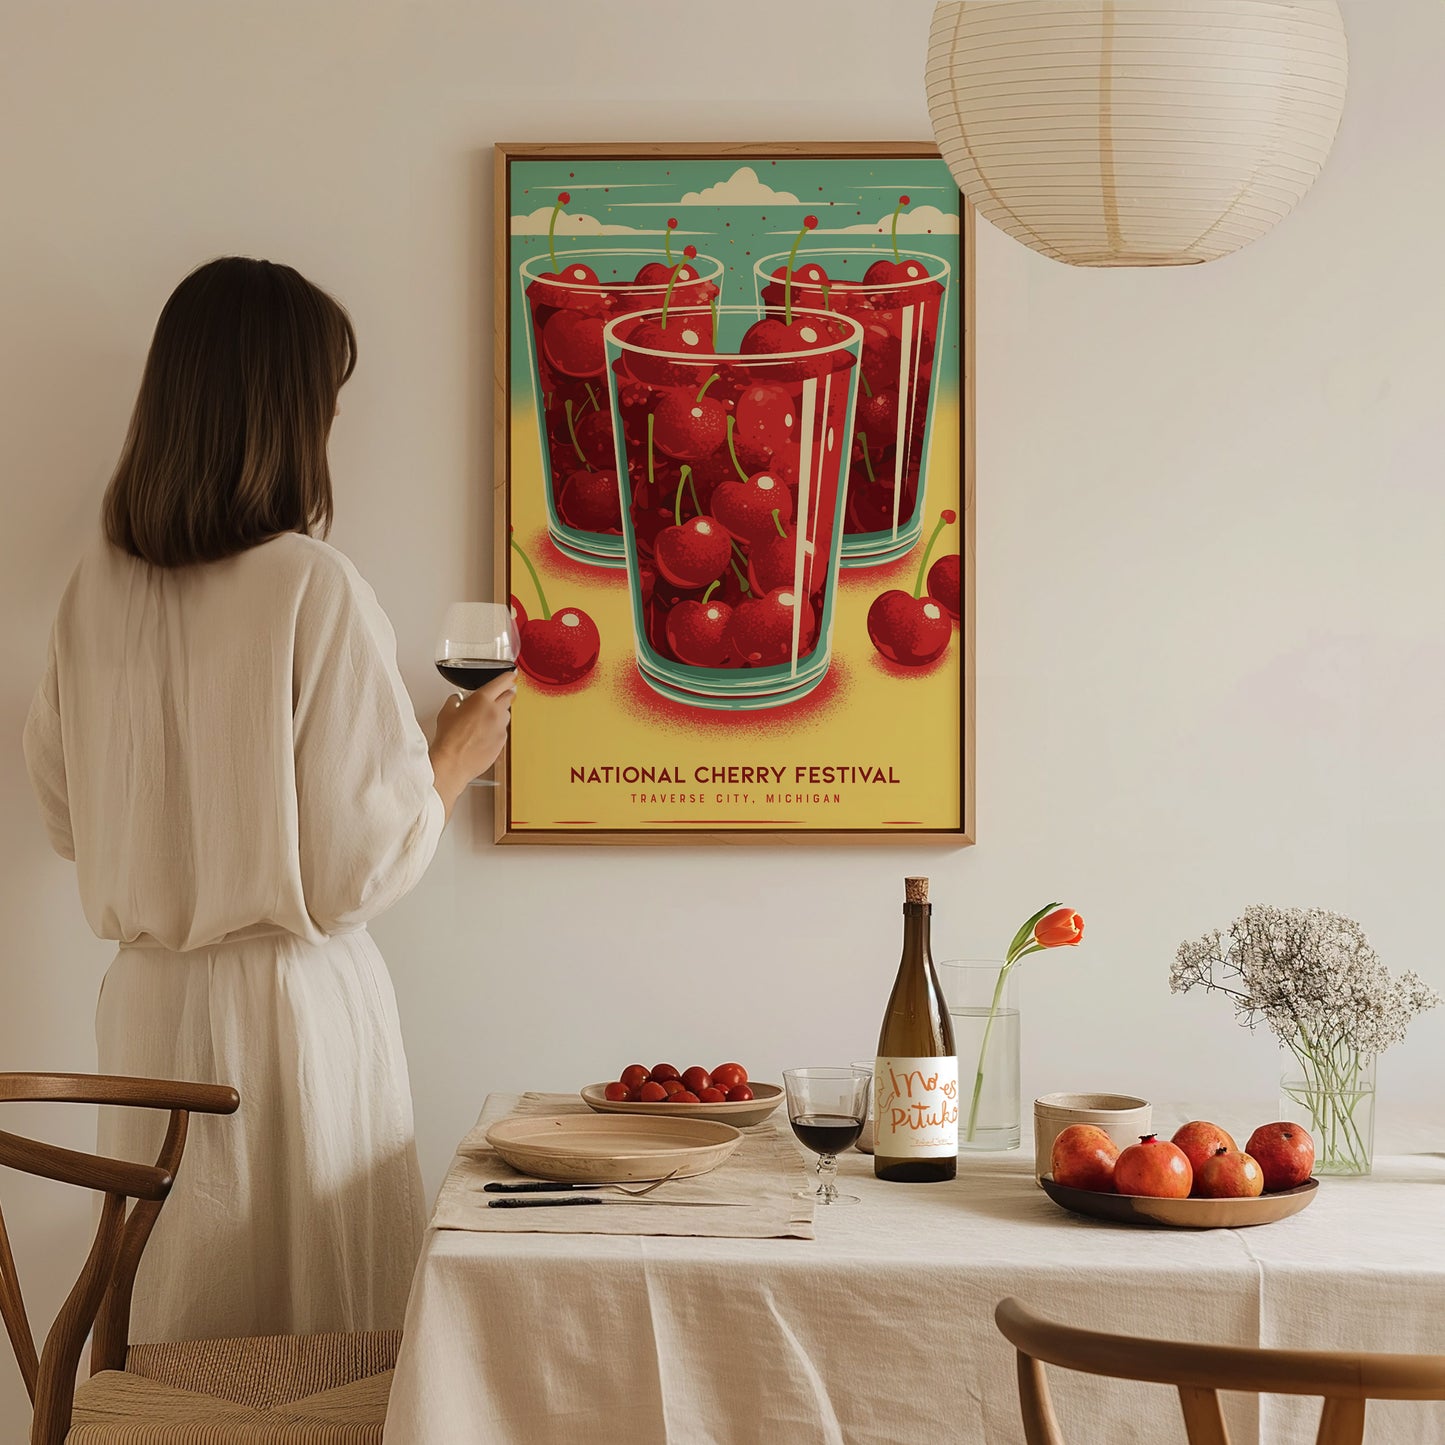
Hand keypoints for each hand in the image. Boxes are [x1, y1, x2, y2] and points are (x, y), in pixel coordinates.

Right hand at [430, 670, 516, 817]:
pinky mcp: (502, 742)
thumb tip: (457, 700)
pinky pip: (502, 731)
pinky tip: (482, 736)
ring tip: (483, 721)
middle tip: (497, 696)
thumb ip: (455, 701)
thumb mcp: (446, 712)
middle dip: (505, 694)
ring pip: (506, 715)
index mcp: (482, 699)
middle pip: (510, 696)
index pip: (503, 681)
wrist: (452, 763)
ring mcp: (501, 728)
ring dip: (499, 714)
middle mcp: (495, 712)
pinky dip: (496, 730)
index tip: (511, 676)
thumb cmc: (448, 739)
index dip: (509, 677)